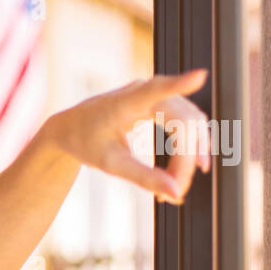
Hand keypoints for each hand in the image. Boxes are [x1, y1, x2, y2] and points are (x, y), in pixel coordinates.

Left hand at [39, 68, 211, 204]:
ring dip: (192, 153)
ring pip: (191, 121)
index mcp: (124, 103)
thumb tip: (175, 193)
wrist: (71, 128)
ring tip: (178, 185)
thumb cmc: (85, 142)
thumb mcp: (110, 165)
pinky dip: (190, 145)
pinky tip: (185, 168)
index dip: (180, 83)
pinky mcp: (162, 101)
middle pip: (184, 121)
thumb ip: (143, 178)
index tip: (199, 76)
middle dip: (187, 158)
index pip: (156, 90)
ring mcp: (155, 94)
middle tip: (177, 190)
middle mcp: (144, 92)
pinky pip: (188, 121)